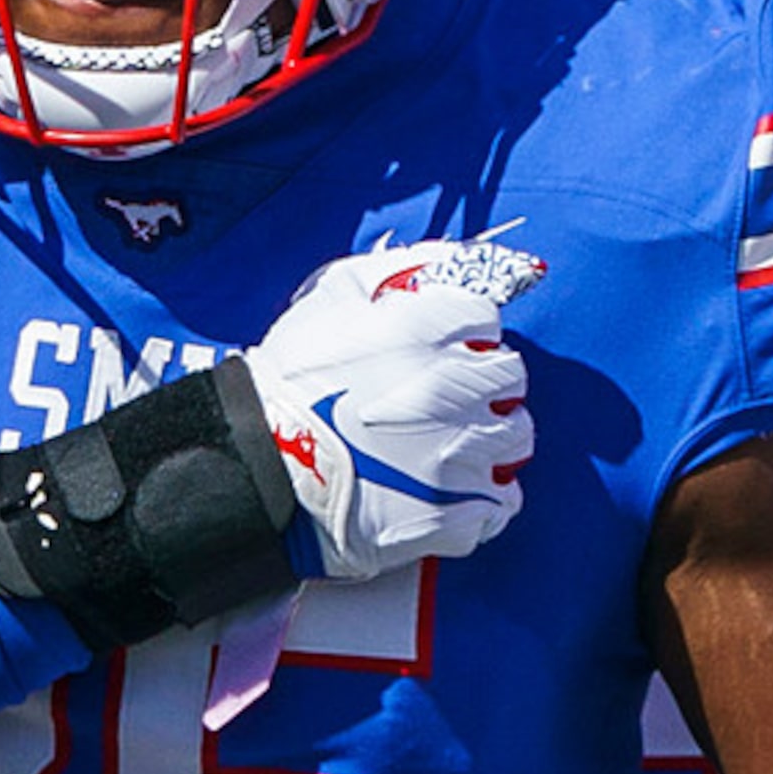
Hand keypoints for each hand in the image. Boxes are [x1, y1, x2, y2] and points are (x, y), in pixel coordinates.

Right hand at [243, 240, 541, 581]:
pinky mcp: (454, 512)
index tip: (445, 348)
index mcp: (426, 332)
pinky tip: (451, 489)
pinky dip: (483, 498)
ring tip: (449, 443)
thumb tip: (457, 260)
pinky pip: (500, 502)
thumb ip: (401, 270)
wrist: (257, 467)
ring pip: (515, 438)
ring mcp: (457, 455)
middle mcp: (452, 389)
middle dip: (483, 382)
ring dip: (490, 437)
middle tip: (448, 396)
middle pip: (509, 377)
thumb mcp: (333, 297)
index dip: (464, 332)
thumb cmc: (289, 381)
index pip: (485, 318)